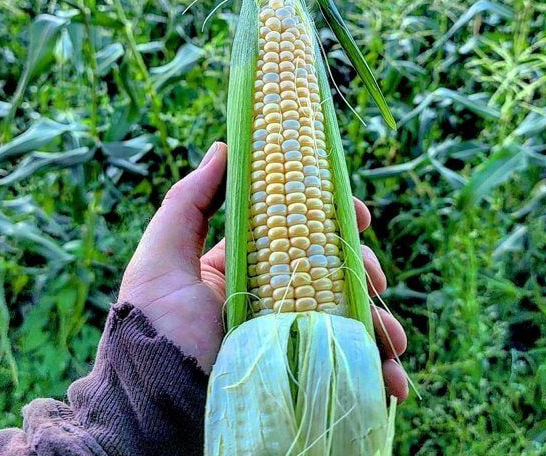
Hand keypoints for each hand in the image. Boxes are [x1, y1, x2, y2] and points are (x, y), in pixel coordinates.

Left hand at [119, 141, 409, 398]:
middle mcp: (273, 295)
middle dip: (365, 269)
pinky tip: (393, 381)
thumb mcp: (163, 253)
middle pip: (335, 271)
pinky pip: (349, 369)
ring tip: (390, 336)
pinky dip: (379, 373)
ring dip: (380, 322)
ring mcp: (290, 335)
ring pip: (349, 318)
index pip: (301, 230)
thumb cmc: (154, 323)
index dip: (336, 218)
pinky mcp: (300, 374)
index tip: (359, 212)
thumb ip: (189, 200)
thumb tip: (224, 146)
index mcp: (247, 262)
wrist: (153, 398)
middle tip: (372, 275)